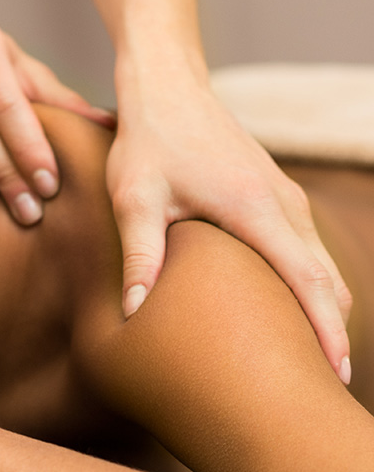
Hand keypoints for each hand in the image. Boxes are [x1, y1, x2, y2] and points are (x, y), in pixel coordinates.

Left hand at [106, 72, 351, 380]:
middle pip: (327, 278)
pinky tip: (290, 309)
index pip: (306, 279)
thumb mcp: (134, 197)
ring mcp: (285, 196)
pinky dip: (310, 283)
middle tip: (325, 383)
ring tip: (311, 357)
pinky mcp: (276, 193)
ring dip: (322, 307)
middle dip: (331, 329)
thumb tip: (135, 311)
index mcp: (255, 207)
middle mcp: (284, 202)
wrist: (168, 88)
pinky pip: (307, 247)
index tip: (337, 372)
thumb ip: (140, 252)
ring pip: (321, 263)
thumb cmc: (147, 142)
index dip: (325, 329)